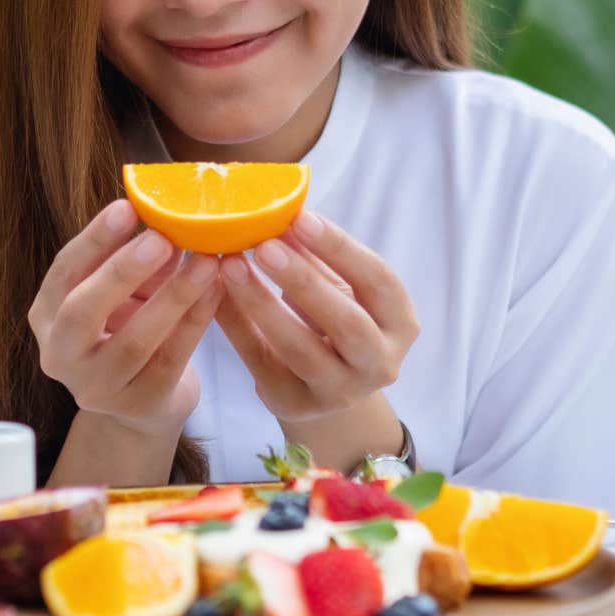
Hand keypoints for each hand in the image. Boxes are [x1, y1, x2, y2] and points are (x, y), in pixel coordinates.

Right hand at [29, 198, 223, 438]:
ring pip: (133, 341)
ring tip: (206, 262)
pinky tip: (216, 292)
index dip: (94, 240)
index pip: (64, 272)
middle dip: (122, 271)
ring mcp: (96, 388)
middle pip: (82, 311)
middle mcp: (60, 356)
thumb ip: (137, 256)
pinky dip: (195, 323)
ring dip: (173, 297)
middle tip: (161, 238)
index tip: (127, 207)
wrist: (144, 400)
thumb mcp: (124, 291)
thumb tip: (168, 211)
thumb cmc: (131, 327)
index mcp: (47, 316)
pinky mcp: (138, 406)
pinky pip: (170, 360)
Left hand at [215, 211, 417, 424]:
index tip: (300, 218)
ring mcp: (340, 391)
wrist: (328, 386)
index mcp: (399, 323)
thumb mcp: (340, 288)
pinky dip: (236, 326)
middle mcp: (379, 363)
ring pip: (301, 349)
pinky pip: (261, 363)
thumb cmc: (334, 319)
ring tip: (230, 266)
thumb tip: (281, 210)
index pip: (378, 281)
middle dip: (303, 280)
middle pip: (346, 322)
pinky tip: (214, 295)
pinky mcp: (296, 405)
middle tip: (264, 245)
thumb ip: (316, 257)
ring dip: (262, 304)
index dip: (340, 249)